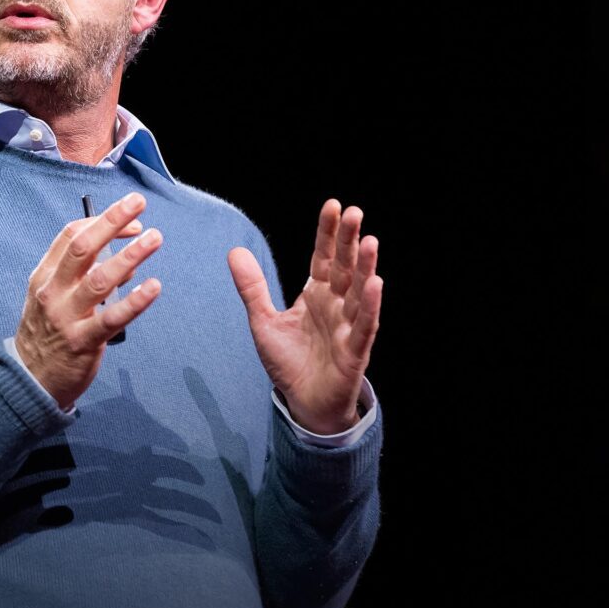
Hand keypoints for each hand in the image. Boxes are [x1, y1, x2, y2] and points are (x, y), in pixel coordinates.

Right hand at [16, 192, 163, 409]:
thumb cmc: (47, 333)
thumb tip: (125, 256)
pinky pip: (111, 318)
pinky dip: (134, 301)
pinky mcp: (82, 341)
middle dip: (112, 221)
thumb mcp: (53, 297)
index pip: (72, 236)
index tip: (131, 217)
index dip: (102, 220)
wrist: (28, 379)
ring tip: (154, 238)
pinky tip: (153, 287)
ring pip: (100, 279)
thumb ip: (81, 275)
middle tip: (139, 203)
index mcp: (45, 276)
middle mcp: (53, 291)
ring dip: (130, 256)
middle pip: (83, 248)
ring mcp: (66, 316)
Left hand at [227, 200, 382, 434]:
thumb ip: (252, 287)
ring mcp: (348, 326)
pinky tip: (374, 283)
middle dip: (348, 241)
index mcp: (316, 294)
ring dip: (365, 267)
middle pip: (344, 267)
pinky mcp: (355, 350)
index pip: (323, 257)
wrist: (303, 402)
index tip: (333, 205)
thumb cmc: (289, 360)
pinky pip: (365, 325)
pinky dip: (369, 305)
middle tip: (354, 212)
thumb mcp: (263, 320)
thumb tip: (234, 250)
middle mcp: (336, 305)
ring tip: (369, 241)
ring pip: (359, 292)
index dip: (328, 233)